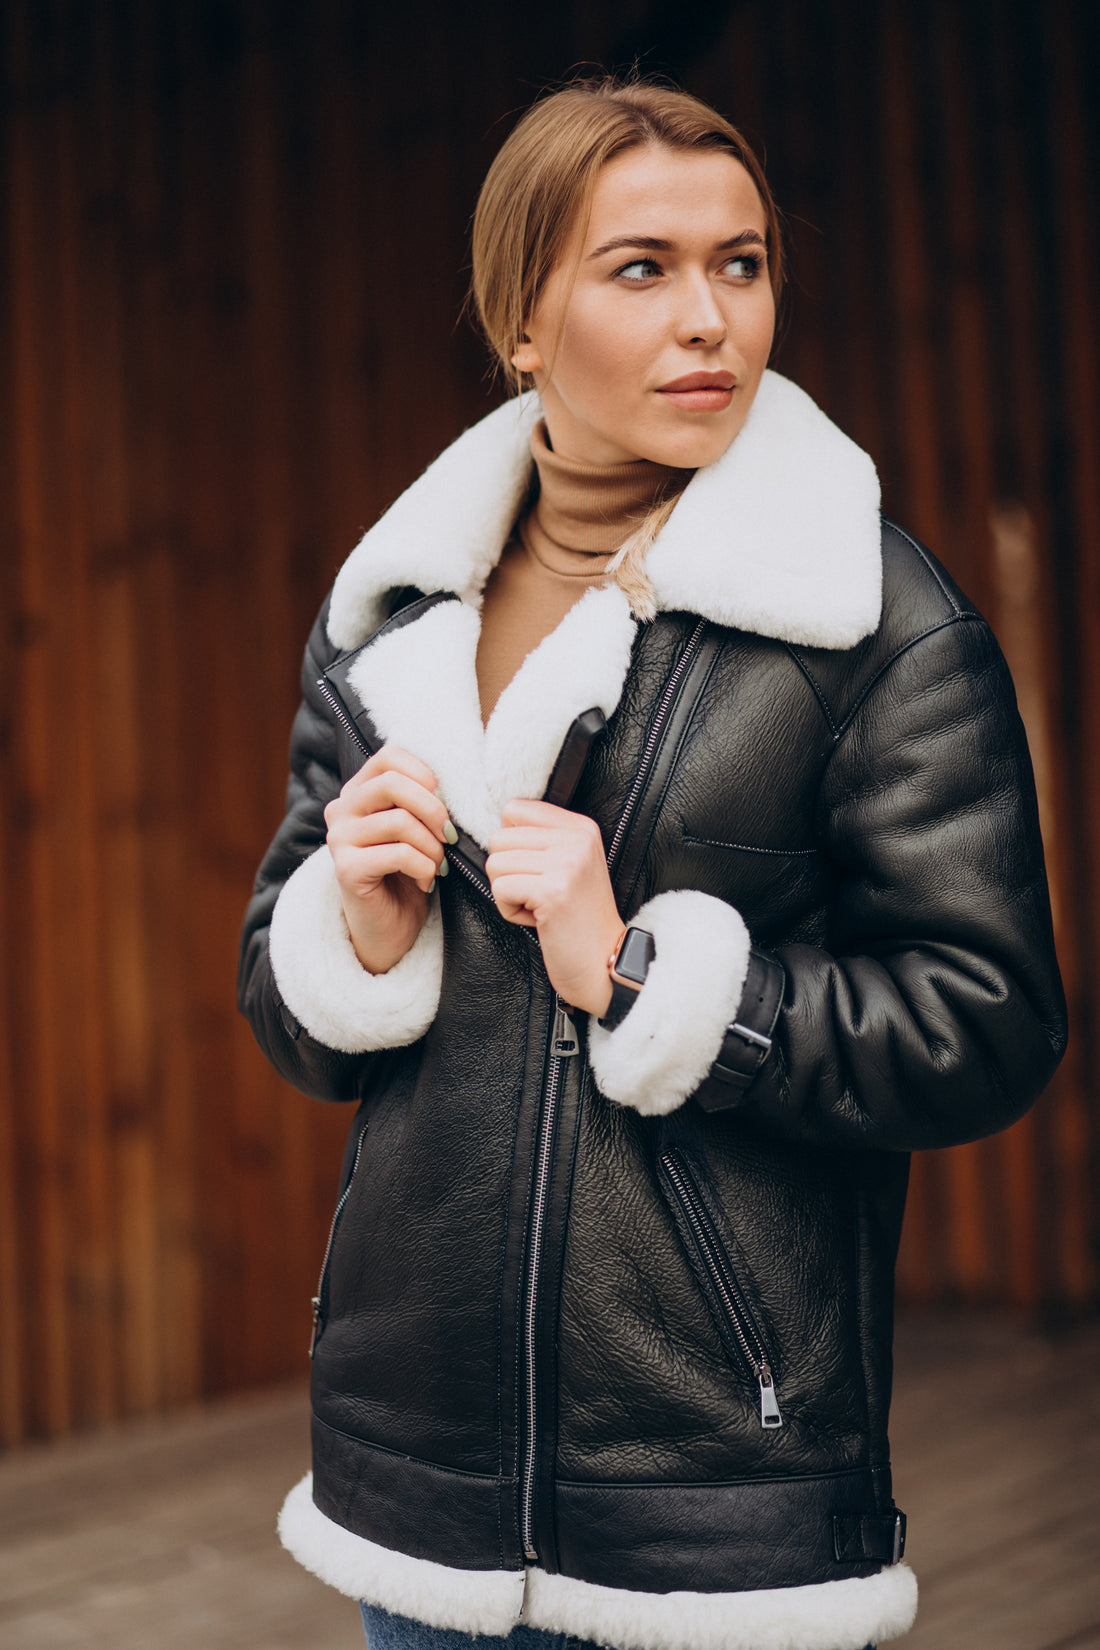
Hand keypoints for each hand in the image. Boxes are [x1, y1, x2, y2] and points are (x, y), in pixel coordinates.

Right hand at [324, 745, 454, 973]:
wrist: (390, 929)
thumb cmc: (408, 874)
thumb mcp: (416, 828)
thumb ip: (419, 799)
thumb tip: (448, 781)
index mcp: (357, 792)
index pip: (390, 756)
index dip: (424, 774)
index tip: (444, 803)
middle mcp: (340, 810)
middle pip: (392, 782)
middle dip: (433, 809)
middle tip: (450, 836)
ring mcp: (338, 839)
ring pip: (399, 821)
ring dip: (432, 846)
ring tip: (438, 865)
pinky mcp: (346, 869)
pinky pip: (399, 854)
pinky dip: (424, 868)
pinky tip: (426, 882)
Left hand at [486, 800, 622, 1016]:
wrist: (602, 961)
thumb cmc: (578, 918)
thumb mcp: (570, 865)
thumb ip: (542, 839)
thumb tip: (497, 826)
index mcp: (581, 827)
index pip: (514, 809)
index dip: (511, 844)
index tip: (535, 869)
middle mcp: (576, 839)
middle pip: (499, 838)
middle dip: (507, 873)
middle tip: (538, 894)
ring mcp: (567, 863)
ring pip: (495, 863)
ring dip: (507, 893)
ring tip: (538, 906)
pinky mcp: (552, 891)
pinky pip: (499, 889)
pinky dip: (509, 910)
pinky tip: (537, 919)